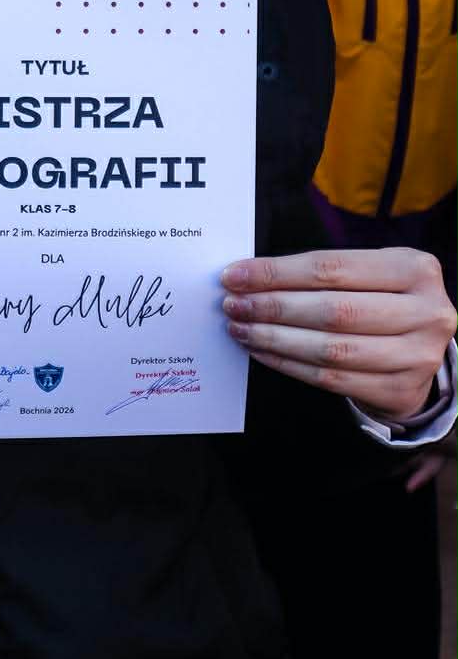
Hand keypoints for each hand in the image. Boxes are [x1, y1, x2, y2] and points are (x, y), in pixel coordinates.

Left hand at [221, 248, 456, 422]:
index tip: (234, 275)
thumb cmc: (382, 301)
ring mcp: (418, 356)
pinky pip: (331, 378)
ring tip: (240, 328)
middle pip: (331, 310)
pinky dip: (289, 364)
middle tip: (232, 304)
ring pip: (330, 348)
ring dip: (275, 338)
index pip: (330, 268)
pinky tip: (262, 351)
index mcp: (415, 269)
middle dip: (272, 307)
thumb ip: (320, 273)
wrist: (421, 351)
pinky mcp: (401, 390)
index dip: (276, 273)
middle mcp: (426, 312)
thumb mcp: (368, 274)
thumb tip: (248, 276)